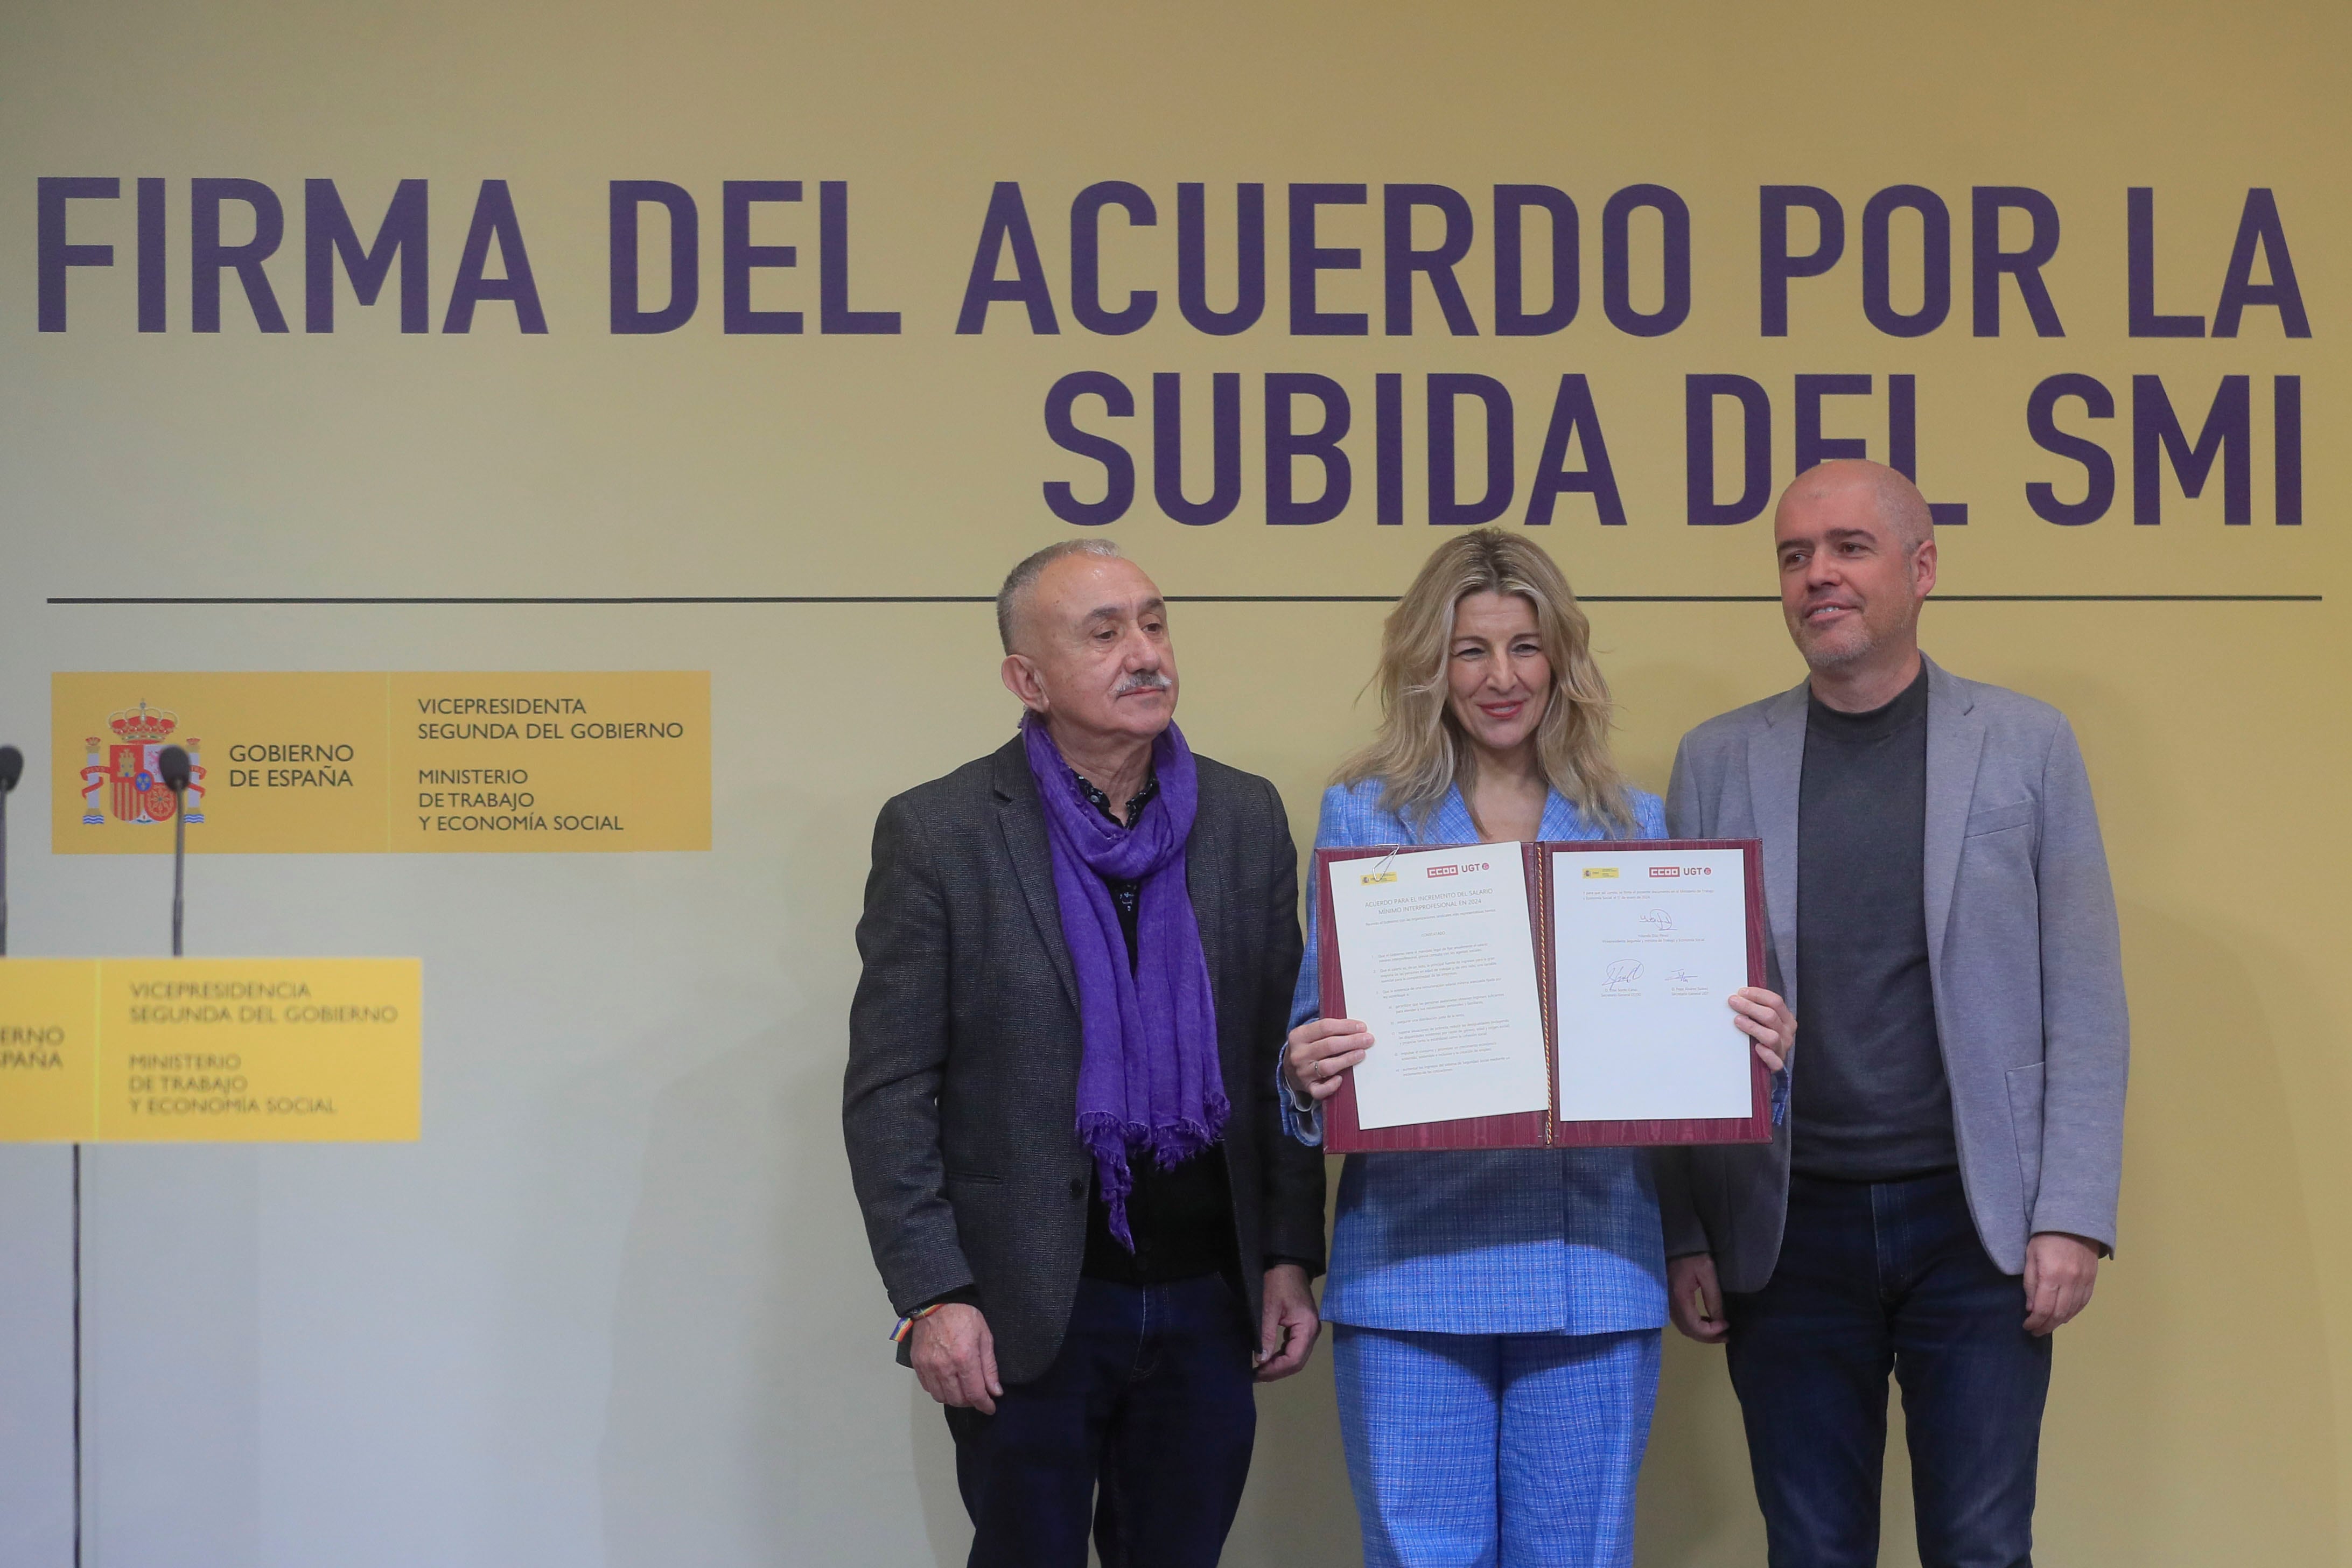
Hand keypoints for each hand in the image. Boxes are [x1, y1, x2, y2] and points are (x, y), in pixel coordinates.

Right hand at [909, 1303, 1002, 1413]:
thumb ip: (990, 1367)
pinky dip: (939, 1391)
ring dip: (954, 1399)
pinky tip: (948, 1383)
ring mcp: (928, 1367)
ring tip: (963, 1390)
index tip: (990, 1408)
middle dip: (971, 1402)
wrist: (935, 1303)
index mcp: (964, 1358)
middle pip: (958, 1399)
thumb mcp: (985, 1336)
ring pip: (942, 1397)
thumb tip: (995, 1391)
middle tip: (978, 1396)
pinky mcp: (918, 1365)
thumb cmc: (962, 1315)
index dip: (984, 1405)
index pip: (975, 1394)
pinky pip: (928, 1388)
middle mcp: (944, 1366)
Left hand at [1255, 1263, 1320, 1380]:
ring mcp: (1309, 1330)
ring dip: (1279, 1366)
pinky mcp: (1303, 1327)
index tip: (1256, 1374)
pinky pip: (1295, 1348)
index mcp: (1307, 1328)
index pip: (1294, 1359)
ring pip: (1297, 1357)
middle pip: (1297, 1362)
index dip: (1275, 1370)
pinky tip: (1268, 1358)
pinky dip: (1282, 1356)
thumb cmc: (1277, 1283)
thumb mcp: (1268, 1308)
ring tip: (1260, 1370)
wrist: (1287, 1264)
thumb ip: (1266, 1335)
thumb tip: (1261, 1360)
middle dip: (1277, 1371)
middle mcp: (1313, 1332)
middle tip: (1256, 1376)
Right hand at [1284, 1017, 1370, 1102]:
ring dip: (1347, 1059)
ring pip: (1327, 1066)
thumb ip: (1328, 1030)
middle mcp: (1299, 1054)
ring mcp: (1303, 1072)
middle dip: (1352, 1041)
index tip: (1362, 1027)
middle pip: (1328, 1045)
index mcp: (1299, 1036)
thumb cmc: (1307, 1048)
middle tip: (1367, 1039)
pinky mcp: (1308, 1087)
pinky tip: (1341, 1079)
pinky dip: (1332, 1085)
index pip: (1325, 1027)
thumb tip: (1356, 1028)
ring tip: (1361, 1054)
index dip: (1346, 1026)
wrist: (1289, 1069)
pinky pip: (1320, 1090)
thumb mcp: (1309, 1034)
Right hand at [1668, 1253, 1727, 1343]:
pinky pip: (1682, 1321)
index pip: (1694, 1326)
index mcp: (1680, 1298)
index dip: (1712, 1331)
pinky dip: (1695, 1326)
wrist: (1678, 1244)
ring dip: (1702, 1333)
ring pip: (1685, 1328)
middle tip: (1727, 1335)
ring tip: (1720, 1331)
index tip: (1727, 1325)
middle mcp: (1671, 1304)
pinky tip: (1708, 1321)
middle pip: (1689, 1331)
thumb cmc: (1693, 1256)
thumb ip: (1713, 1298)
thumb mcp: (1707, 1273)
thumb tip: (1720, 1320)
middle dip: (1708, 1337)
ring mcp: (1669, 1304)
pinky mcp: (1671, 1301)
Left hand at [1728, 987, 1794, 1073]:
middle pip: (1771, 1016)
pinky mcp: (1777, 1064)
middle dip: (1750, 1007)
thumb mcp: (1765, 1020)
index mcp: (1786, 1019)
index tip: (1742, 992)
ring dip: (1753, 1027)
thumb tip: (1740, 995)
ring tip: (1738, 1020)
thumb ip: (1757, 1008)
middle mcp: (1786, 1033)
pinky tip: (1756, 1048)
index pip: (1776, 1002)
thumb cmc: (1765, 1037)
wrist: (1769, 1061)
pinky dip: (1766, 1054)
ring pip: (1771, 1036)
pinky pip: (1774, 1061)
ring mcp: (1782, 1048)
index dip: (1758, 995)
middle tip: (1734, 1002)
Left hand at [2023, 1232, 2100, 1335]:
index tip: (2027, 1326)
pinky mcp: (2092, 1280)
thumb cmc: (2045, 1237)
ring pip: (2072, 1311)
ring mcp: (2084, 1282)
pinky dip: (2072, 1313)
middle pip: (2059, 1314)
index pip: (2043, 1309)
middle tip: (2035, 1331)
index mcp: (2051, 1275)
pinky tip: (2064, 1316)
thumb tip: (2031, 1309)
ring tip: (2047, 1326)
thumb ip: (2030, 1283)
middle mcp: (2070, 1282)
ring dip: (2059, 1322)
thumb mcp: (2030, 1256)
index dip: (2035, 1322)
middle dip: (2046, 1326)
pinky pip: (2083, 1303)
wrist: (2074, 1222)